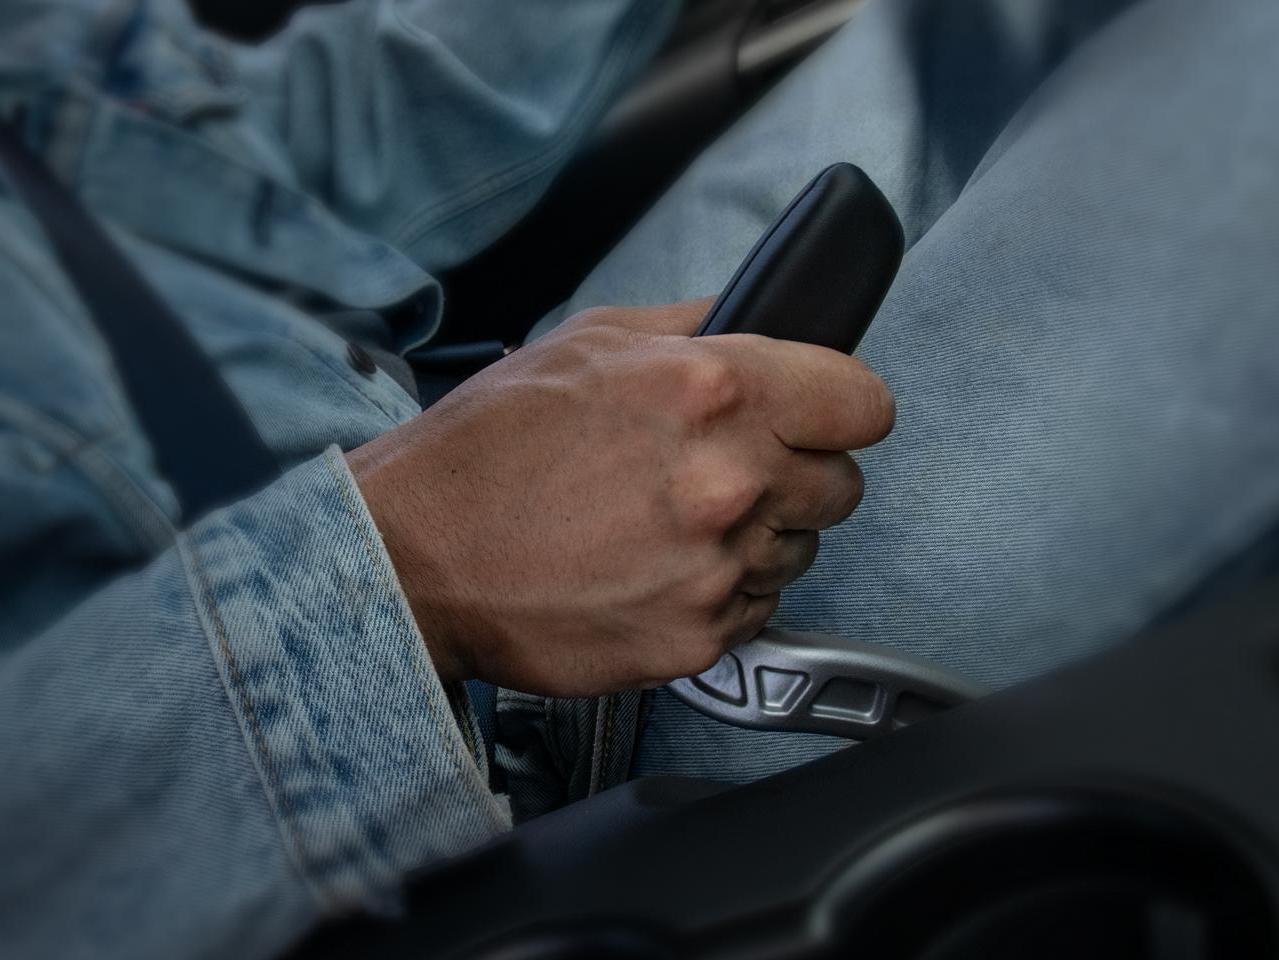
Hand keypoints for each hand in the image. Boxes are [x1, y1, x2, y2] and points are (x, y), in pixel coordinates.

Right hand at [345, 299, 894, 696]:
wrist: (415, 558)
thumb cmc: (489, 446)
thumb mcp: (588, 342)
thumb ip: (695, 328)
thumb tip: (762, 324)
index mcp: (714, 389)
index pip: (863, 404)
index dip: (841, 409)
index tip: (823, 417)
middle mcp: (729, 480)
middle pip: (843, 485)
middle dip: (797, 474)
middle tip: (728, 472)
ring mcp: (716, 568)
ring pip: (801, 551)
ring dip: (758, 537)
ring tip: (674, 525)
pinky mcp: (697, 639)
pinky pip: (757, 610)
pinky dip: (721, 593)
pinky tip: (657, 571)